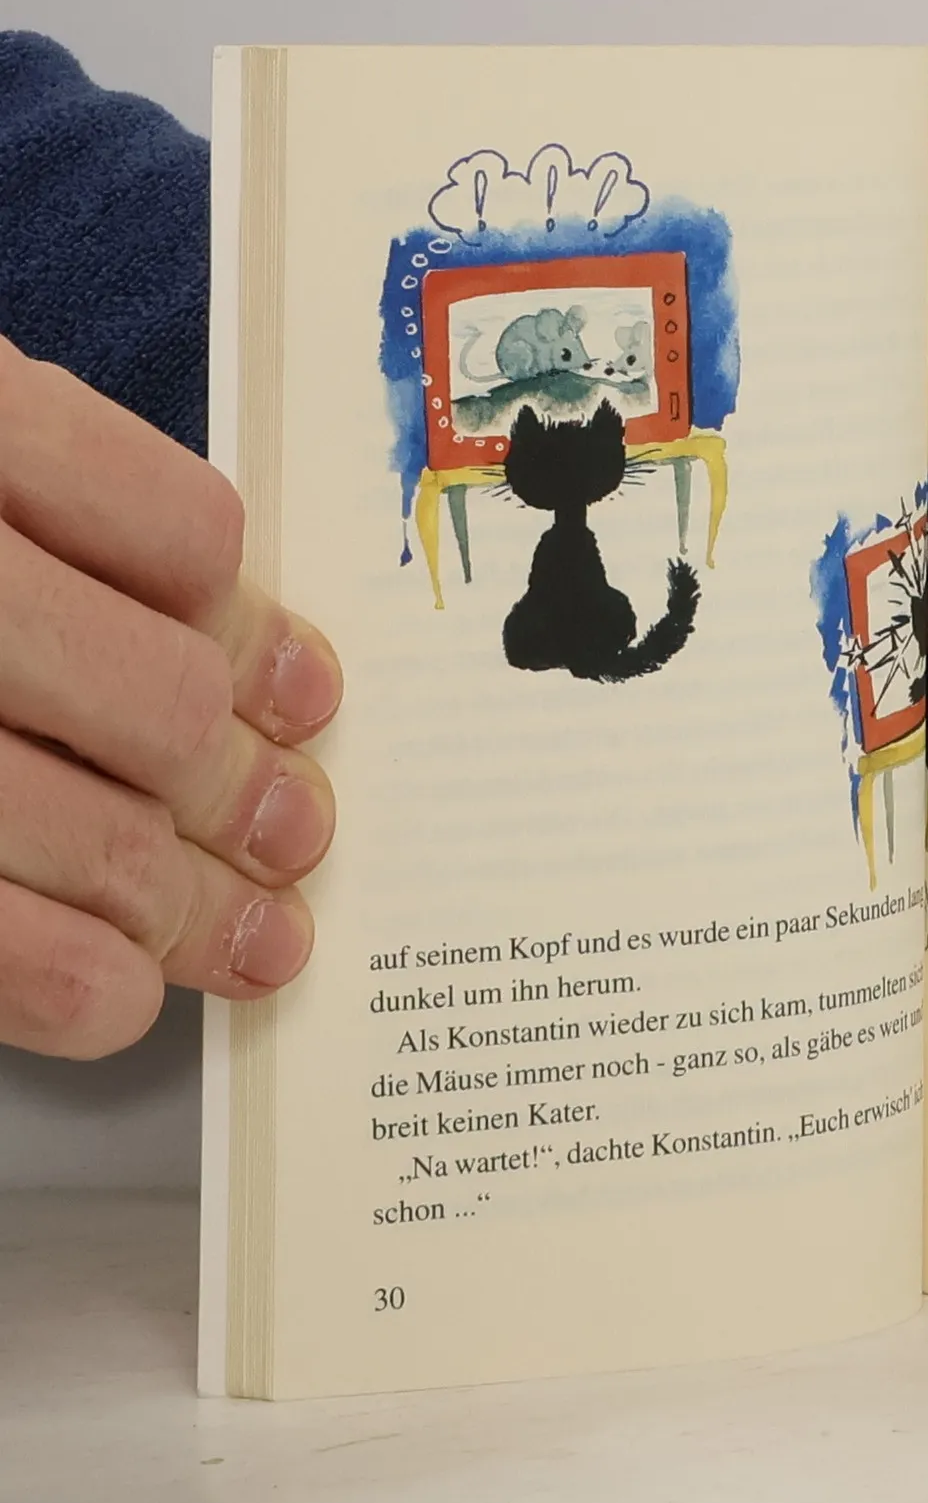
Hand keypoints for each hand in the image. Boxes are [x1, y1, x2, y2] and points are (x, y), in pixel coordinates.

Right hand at [0, 338, 341, 1056]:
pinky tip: (117, 990)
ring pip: (96, 841)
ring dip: (193, 904)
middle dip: (244, 790)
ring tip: (250, 932)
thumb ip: (54, 512)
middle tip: (291, 827)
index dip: (255, 632)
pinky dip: (78, 984)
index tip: (298, 691)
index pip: (181, 539)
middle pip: (160, 707)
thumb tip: (248, 662)